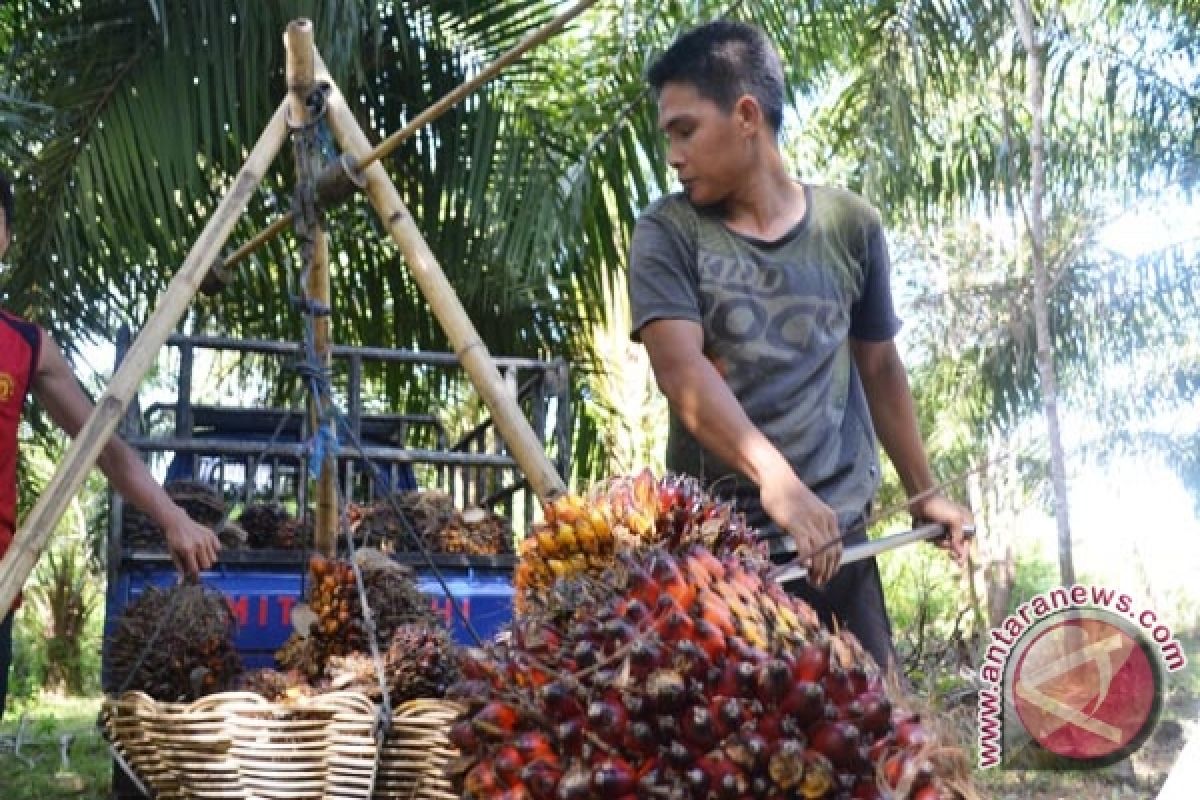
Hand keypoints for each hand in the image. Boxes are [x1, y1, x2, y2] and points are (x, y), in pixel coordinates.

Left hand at [162, 508, 220, 577]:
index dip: (195, 575)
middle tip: (195, 562)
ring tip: (200, 555)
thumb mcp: (173, 553)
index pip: (195, 569)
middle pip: (207, 565)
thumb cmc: (173, 539)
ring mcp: (206, 539)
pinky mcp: (211, 534)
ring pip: (214, 559)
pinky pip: (218, 548)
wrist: (177, 522)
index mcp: (188, 550)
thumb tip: (181, 581)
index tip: (194, 578)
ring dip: (207, 560)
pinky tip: (206, 548)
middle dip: (201, 567)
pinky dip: (213, 550)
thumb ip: (179, 567)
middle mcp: (199, 545)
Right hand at [760, 471, 841, 586]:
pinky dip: (805, 560)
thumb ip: (813, 527)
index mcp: (829, 518)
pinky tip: (801, 566)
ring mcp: (811, 522)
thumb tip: (811, 549)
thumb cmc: (788, 495)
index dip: (834, 565)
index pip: (838, 547)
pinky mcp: (796, 523)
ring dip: (818, 570)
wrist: (777, 478)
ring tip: (811, 579)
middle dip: (827, 572)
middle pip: (831, 553)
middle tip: (818, 582)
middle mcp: (823, 520)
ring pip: (821, 553)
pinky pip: (805, 547)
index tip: (827, 575)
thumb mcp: (808, 511)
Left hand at [910, 492, 972, 565]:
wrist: (920, 498)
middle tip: (939, 539)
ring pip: (941, 543)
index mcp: (965, 522)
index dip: (963, 552)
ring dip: (935, 539)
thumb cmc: (939, 505)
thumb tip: (961, 551)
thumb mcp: (953, 519)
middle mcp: (955, 526)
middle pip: (953, 545)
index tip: (959, 562)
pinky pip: (932, 539)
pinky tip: (925, 527)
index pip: (967, 542)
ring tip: (930, 530)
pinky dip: (928, 536)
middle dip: (945, 543)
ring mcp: (943, 528)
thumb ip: (959, 535)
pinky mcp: (932, 528)